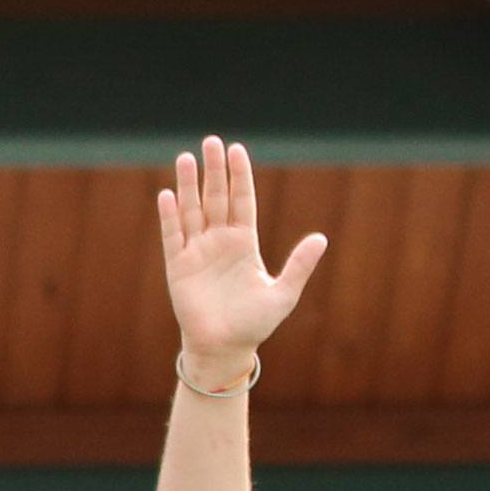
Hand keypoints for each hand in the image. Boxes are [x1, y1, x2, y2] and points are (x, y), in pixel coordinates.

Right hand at [156, 137, 325, 372]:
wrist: (224, 349)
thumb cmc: (254, 324)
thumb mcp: (283, 294)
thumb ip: (299, 265)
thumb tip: (321, 238)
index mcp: (244, 243)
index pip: (241, 201)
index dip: (239, 176)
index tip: (237, 150)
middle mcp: (219, 242)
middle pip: (215, 198)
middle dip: (214, 170)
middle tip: (211, 142)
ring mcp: (197, 253)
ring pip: (192, 211)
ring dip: (189, 185)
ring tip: (187, 158)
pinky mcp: (178, 268)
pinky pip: (172, 237)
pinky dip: (170, 216)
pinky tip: (168, 194)